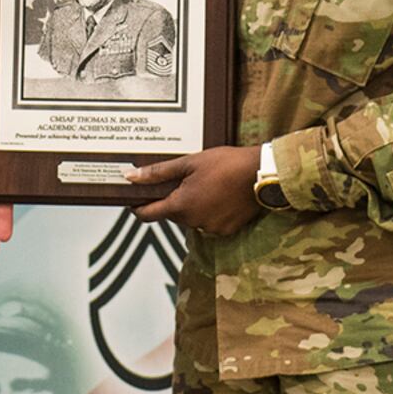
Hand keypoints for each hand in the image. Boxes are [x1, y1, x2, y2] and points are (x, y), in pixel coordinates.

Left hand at [127, 145, 261, 235]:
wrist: (261, 173)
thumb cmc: (225, 164)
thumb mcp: (189, 163)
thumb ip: (159, 173)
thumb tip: (131, 176)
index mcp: (181, 206)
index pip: (148, 215)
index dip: (138, 207)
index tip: (134, 200)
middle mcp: (194, 222)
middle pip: (172, 214)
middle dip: (172, 199)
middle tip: (181, 179)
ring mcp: (212, 228)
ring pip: (191, 218)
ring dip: (191, 205)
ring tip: (204, 183)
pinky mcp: (227, 230)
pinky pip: (209, 222)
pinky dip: (208, 211)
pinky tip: (218, 194)